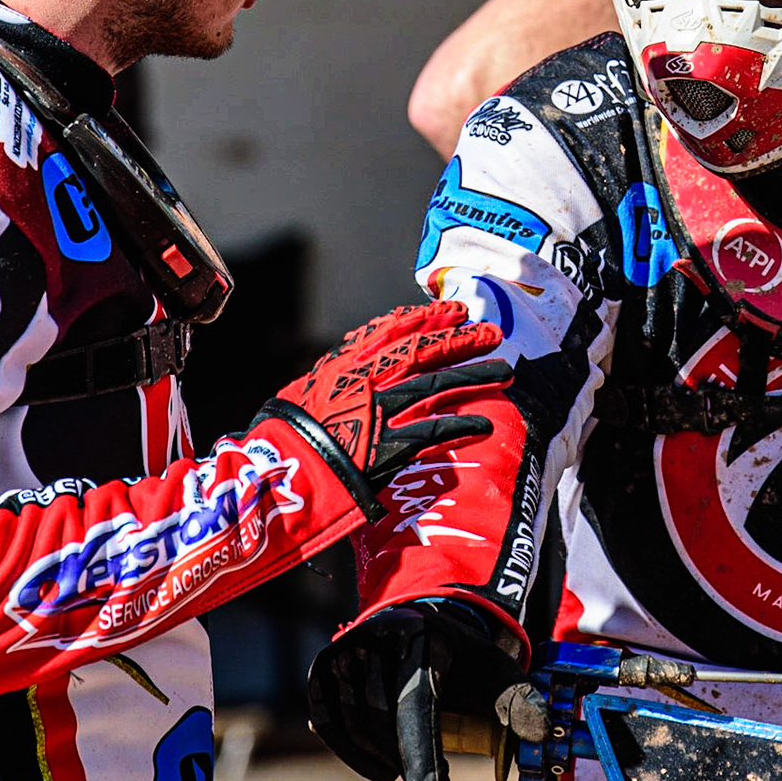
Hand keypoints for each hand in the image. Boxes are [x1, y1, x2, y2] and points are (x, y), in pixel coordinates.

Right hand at [257, 302, 509, 510]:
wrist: (276, 470)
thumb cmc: (284, 433)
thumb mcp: (308, 389)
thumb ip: (338, 375)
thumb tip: (355, 362)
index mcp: (347, 363)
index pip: (395, 330)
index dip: (429, 318)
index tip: (454, 310)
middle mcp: (367, 380)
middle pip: (425, 352)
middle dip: (461, 340)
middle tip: (491, 333)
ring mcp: (380, 413)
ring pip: (438, 387)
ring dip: (474, 376)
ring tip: (505, 372)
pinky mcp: (388, 447)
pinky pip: (433, 432)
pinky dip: (461, 426)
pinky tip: (485, 423)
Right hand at [309, 599, 526, 780]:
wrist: (424, 625)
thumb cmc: (464, 659)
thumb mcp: (497, 673)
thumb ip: (519, 701)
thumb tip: (540, 732)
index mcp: (422, 636)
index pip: (417, 705)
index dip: (422, 755)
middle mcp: (376, 636)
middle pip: (384, 719)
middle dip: (408, 757)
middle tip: (429, 777)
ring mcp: (346, 648)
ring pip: (355, 723)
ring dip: (382, 755)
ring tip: (406, 766)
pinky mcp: (323, 665)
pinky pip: (327, 719)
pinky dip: (350, 750)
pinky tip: (380, 767)